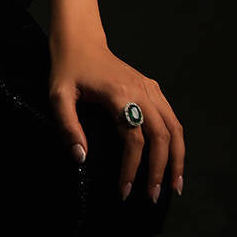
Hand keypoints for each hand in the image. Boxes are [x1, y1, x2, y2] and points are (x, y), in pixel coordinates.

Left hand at [48, 34, 184, 202]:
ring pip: (174, 127)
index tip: (124, 190)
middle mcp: (141, 91)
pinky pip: (172, 117)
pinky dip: (177, 140)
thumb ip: (68, 127)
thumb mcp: (58, 96)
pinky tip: (174, 159)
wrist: (80, 40)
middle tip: (153, 196)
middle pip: (162, 136)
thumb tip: (81, 158)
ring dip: (178, 158)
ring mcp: (150, 88)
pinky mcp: (152, 88)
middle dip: (161, 169)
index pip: (134, 139)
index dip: (132, 168)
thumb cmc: (68, 68)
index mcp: (119, 93)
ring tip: (175, 185)